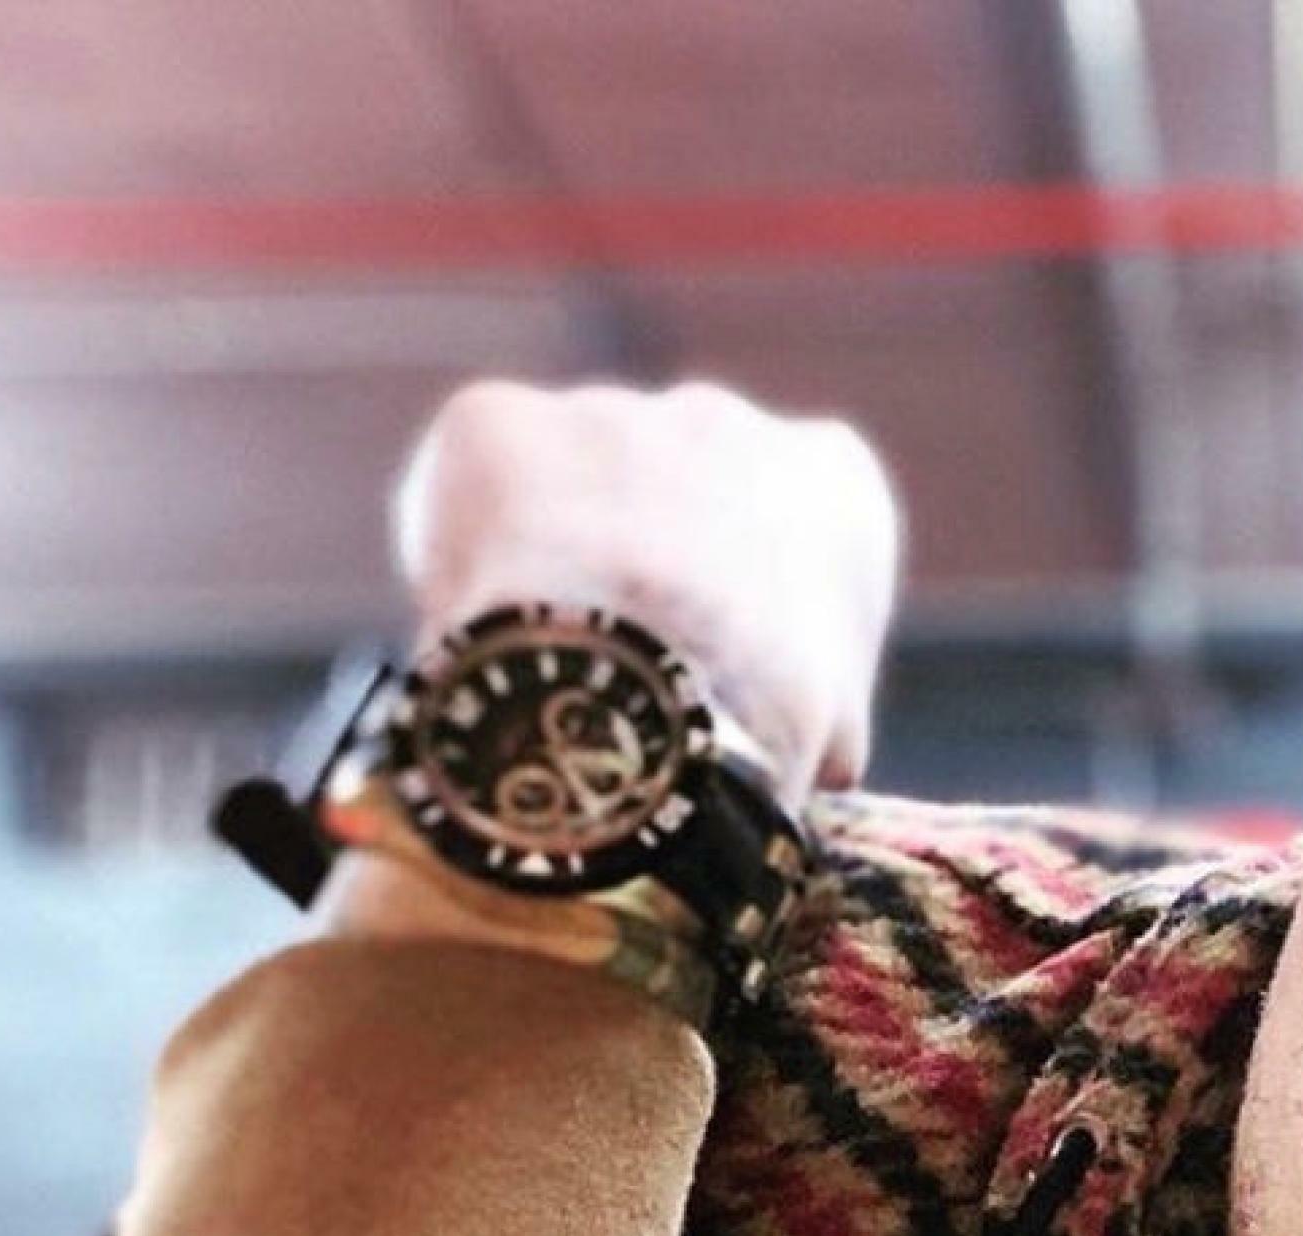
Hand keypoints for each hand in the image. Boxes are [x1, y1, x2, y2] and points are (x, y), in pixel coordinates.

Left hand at [391, 378, 902, 802]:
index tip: (718, 669)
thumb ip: (822, 706)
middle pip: (672, 494)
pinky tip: (481, 638)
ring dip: (556, 563)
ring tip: (545, 667)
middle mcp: (725, 418)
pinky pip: (470, 496)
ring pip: (567, 493)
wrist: (651, 699)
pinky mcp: (496, 422)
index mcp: (832, 480)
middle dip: (646, 567)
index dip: (748, 609)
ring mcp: (607, 411)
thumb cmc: (764, 733)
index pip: (792, 532)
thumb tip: (821, 759)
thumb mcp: (835, 730)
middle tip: (621, 666)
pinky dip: (467, 560)